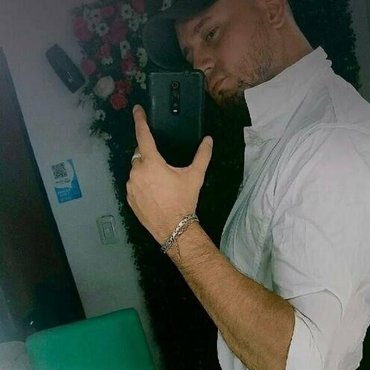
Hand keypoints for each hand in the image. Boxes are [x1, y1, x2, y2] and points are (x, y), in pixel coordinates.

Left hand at [126, 104, 212, 244]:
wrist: (174, 228)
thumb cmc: (184, 201)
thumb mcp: (195, 177)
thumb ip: (202, 156)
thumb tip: (208, 140)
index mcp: (151, 163)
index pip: (143, 135)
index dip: (140, 120)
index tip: (137, 110)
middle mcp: (137, 172)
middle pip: (140, 155)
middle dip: (149, 156)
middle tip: (163, 167)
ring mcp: (131, 186)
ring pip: (136, 171)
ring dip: (145, 171)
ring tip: (160, 184)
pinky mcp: (129, 198)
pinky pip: (134, 185)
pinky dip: (141, 185)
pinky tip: (154, 194)